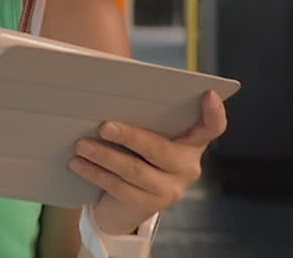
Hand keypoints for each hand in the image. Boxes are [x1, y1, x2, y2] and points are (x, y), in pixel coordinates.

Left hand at [68, 90, 227, 234]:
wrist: (122, 205)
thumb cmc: (135, 156)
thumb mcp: (145, 136)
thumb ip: (143, 117)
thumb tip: (114, 86)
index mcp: (191, 144)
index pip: (212, 128)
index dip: (214, 113)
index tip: (208, 94)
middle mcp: (187, 168)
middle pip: (160, 149)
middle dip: (130, 137)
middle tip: (103, 126)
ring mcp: (170, 190)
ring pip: (134, 170)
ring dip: (104, 155)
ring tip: (81, 144)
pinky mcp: (148, 206)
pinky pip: (119, 187)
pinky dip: (96, 173)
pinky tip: (78, 164)